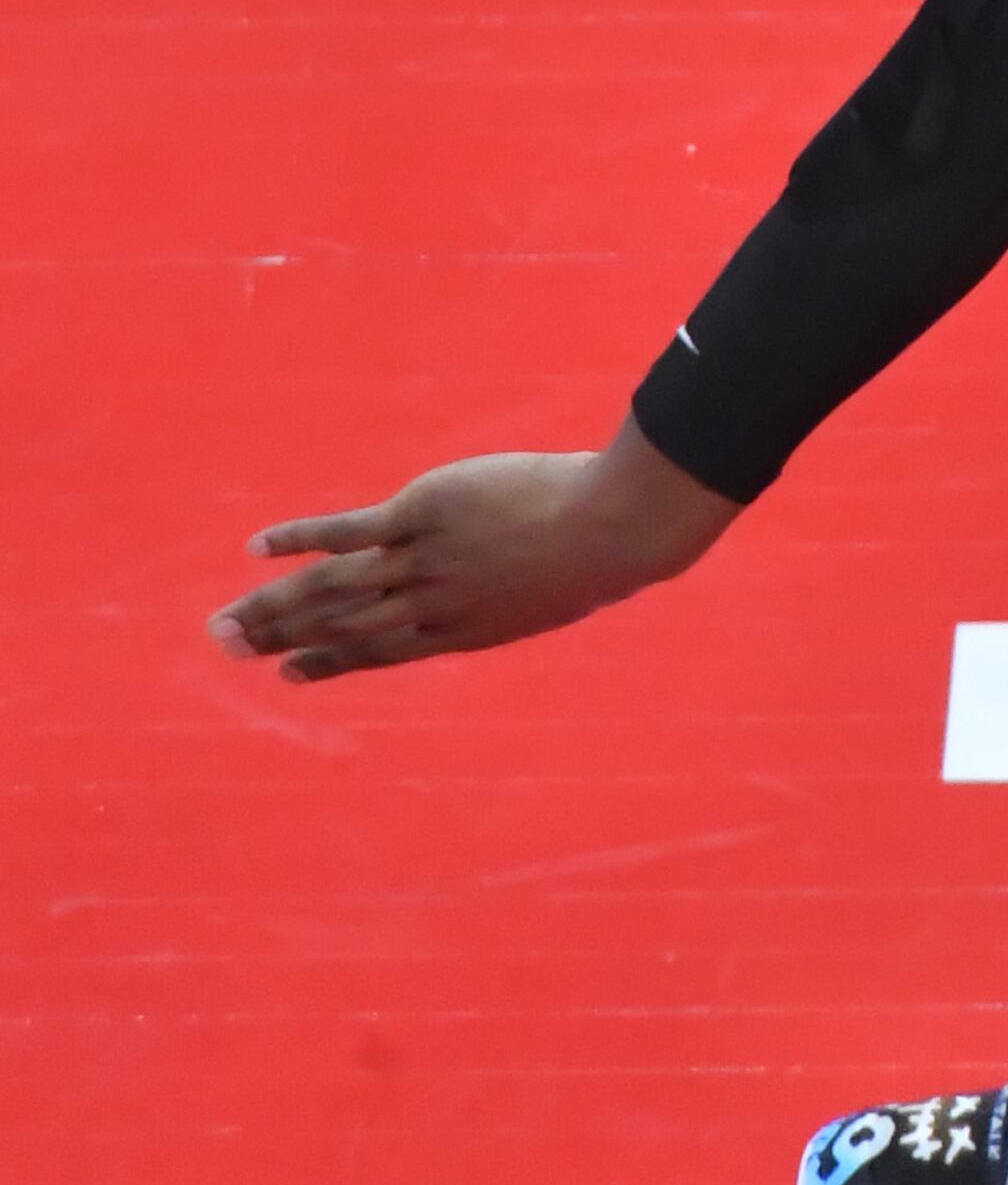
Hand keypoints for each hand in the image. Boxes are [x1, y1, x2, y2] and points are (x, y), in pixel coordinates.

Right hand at [211, 426, 735, 682]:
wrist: (606, 532)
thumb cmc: (596, 556)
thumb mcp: (551, 592)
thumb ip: (516, 593)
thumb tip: (523, 583)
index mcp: (456, 632)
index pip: (377, 653)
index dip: (328, 662)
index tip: (288, 671)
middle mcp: (426, 607)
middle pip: (338, 626)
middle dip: (278, 638)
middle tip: (226, 648)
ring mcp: (420, 562)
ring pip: (329, 589)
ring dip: (270, 605)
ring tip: (223, 620)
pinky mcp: (420, 513)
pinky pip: (347, 532)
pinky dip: (299, 540)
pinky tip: (259, 546)